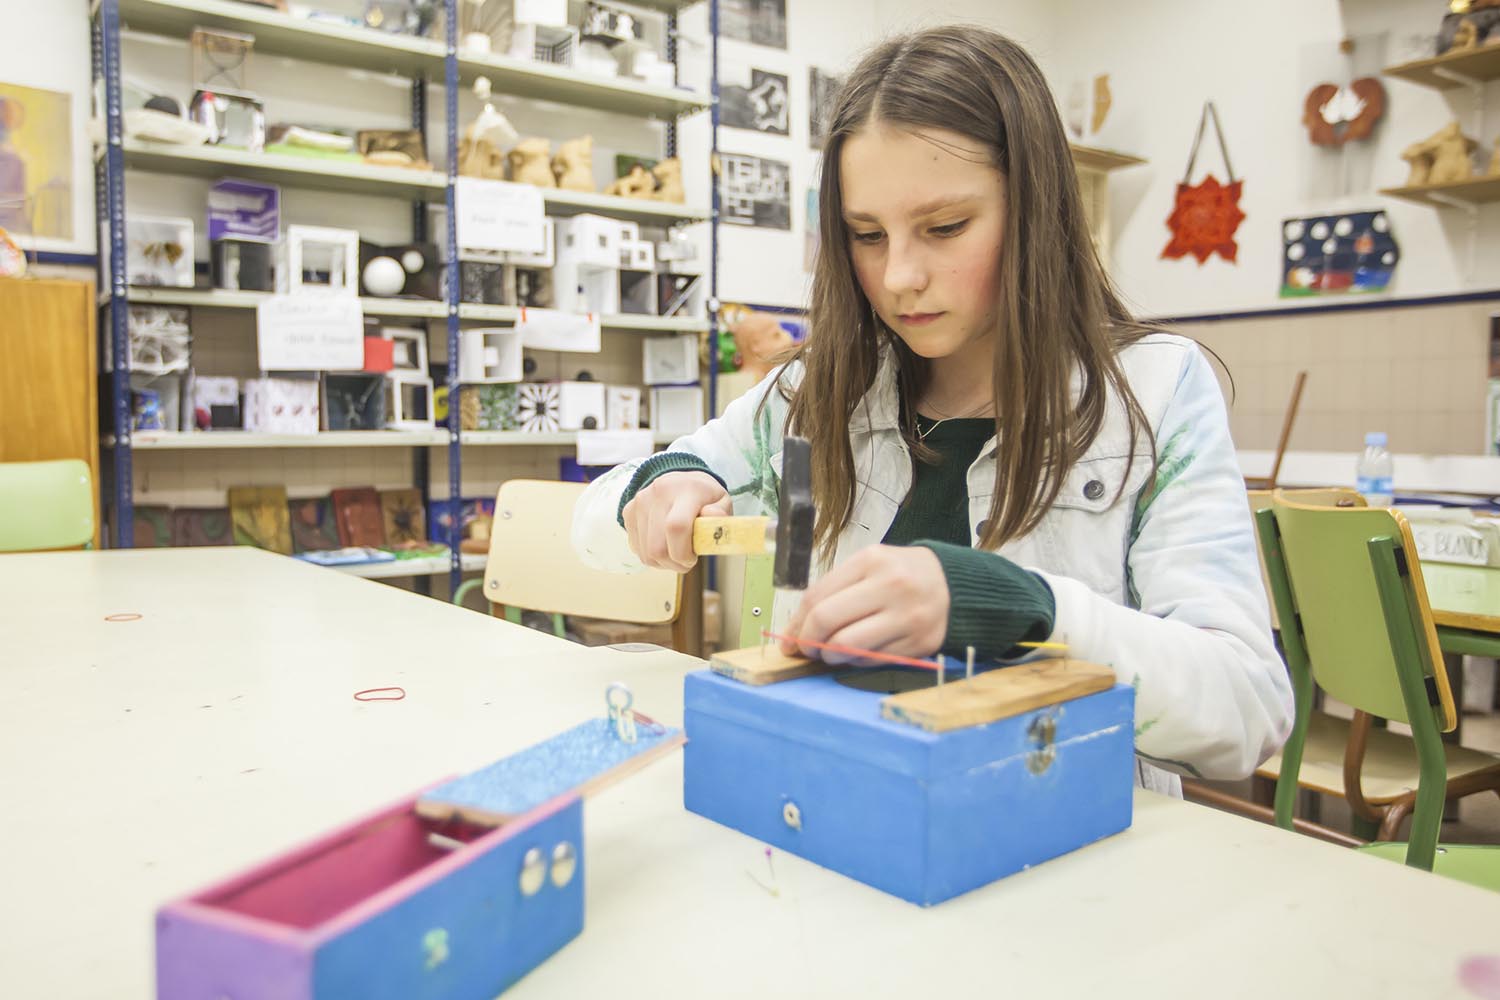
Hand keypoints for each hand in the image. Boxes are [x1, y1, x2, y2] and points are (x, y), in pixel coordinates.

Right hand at [622, 472, 731, 571]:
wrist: (680, 480)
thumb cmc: (704, 497)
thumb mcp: (722, 502)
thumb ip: (721, 514)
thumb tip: (713, 518)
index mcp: (686, 489)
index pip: (676, 527)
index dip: (683, 552)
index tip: (693, 558)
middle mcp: (659, 493)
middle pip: (657, 546)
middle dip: (673, 563)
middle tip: (686, 561)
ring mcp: (640, 502)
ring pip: (646, 552)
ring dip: (662, 562)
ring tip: (676, 553)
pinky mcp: (629, 511)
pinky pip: (637, 547)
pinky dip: (651, 555)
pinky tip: (664, 545)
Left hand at [780, 545, 948, 663]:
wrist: (951, 584)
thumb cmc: (899, 574)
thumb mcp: (866, 567)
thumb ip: (831, 592)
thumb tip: (794, 632)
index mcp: (871, 562)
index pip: (817, 598)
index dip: (796, 624)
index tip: (789, 639)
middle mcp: (891, 587)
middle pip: (828, 622)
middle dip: (808, 642)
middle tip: (807, 649)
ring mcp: (907, 617)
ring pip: (848, 647)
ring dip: (830, 656)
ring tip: (832, 651)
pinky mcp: (919, 643)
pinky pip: (872, 660)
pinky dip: (856, 661)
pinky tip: (858, 652)